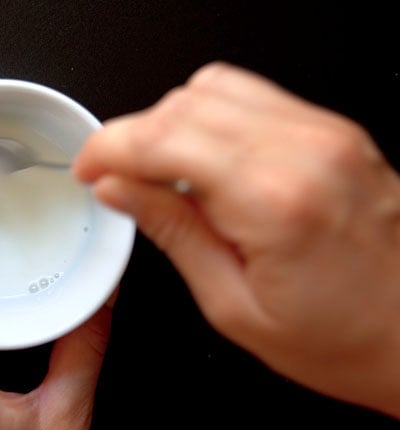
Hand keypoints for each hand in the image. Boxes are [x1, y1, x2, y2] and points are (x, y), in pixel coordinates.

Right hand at [73, 61, 399, 418]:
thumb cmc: (343, 340)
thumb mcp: (232, 305)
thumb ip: (170, 231)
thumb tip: (118, 189)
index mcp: (274, 199)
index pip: (163, 138)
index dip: (109, 148)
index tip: (88, 170)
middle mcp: (306, 150)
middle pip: (185, 102)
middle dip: (135, 134)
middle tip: (117, 178)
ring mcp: (327, 133)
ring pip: (216, 88)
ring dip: (172, 122)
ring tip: (161, 173)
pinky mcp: (335, 132)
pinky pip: (254, 98)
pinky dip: (212, 120)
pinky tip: (206, 164)